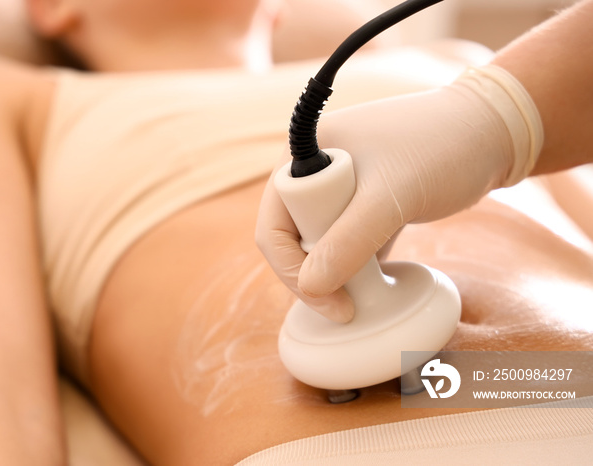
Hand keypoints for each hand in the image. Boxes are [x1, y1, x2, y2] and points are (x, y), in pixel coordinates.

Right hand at [256, 65, 542, 321]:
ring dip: (337, 271)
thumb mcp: (392, 197)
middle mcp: (313, 169)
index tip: (330, 303)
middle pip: (291, 237)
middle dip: (315, 271)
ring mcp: (338, 185)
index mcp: (304, 154)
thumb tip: (311, 286)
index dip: (292, 269)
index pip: (273, 224)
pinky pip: (343, 239)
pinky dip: (355, 263)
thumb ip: (348, 241)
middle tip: (349, 300)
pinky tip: (375, 279)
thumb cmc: (442, 149)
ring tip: (364, 293)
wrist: (494, 131)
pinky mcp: (362, 200)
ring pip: (318, 242)